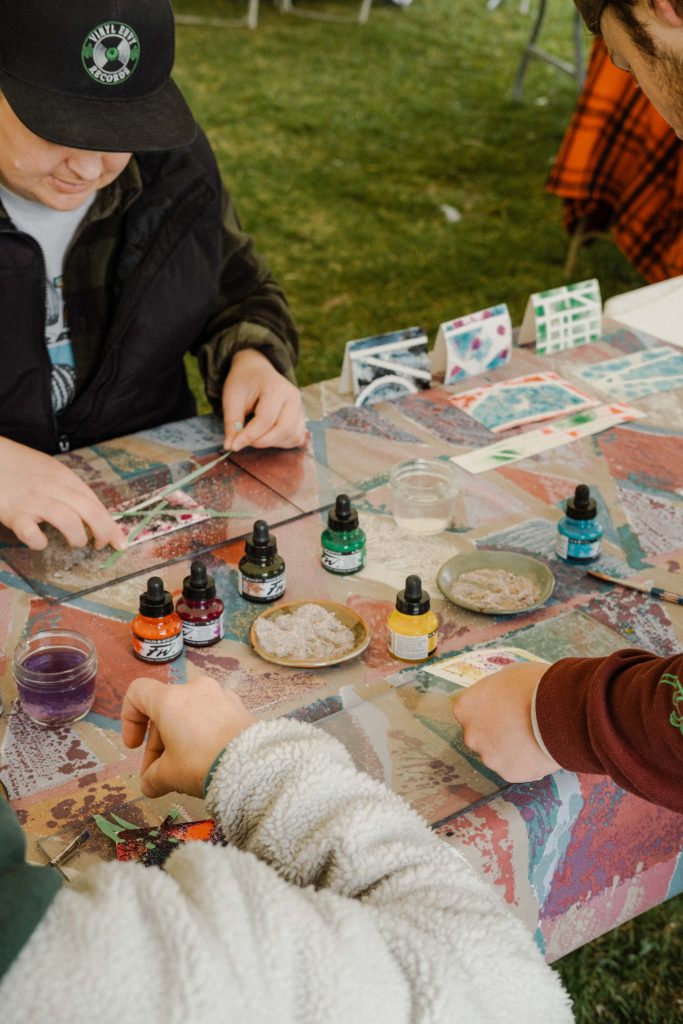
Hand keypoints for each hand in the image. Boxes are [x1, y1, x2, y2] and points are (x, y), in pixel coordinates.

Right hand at [0, 437, 126, 551]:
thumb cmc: (19, 467)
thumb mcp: (48, 471)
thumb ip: (68, 489)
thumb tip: (92, 515)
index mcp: (64, 476)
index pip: (95, 502)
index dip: (110, 524)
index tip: (118, 541)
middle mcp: (52, 487)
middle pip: (89, 511)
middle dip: (103, 532)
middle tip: (101, 545)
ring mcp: (33, 500)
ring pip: (68, 521)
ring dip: (78, 537)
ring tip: (75, 543)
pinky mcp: (14, 513)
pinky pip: (32, 533)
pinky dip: (40, 542)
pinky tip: (41, 542)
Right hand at [121, 675, 255, 797]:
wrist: (251, 766)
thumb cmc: (201, 764)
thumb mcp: (168, 776)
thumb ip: (152, 778)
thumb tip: (149, 785)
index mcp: (171, 699)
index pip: (138, 693)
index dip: (129, 719)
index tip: (134, 747)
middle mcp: (195, 689)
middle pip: (164, 709)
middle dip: (157, 742)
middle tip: (158, 773)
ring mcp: (220, 694)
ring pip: (189, 713)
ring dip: (180, 738)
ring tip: (184, 769)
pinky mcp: (238, 706)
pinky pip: (211, 715)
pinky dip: (202, 733)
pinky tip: (207, 758)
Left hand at [221, 348, 305, 451]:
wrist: (257, 371)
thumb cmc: (244, 383)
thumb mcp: (232, 398)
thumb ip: (232, 423)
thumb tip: (230, 446)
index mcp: (276, 387)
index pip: (265, 419)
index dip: (249, 436)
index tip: (234, 445)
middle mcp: (294, 398)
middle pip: (283, 429)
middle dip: (262, 441)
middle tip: (244, 441)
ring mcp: (300, 408)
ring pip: (292, 436)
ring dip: (272, 443)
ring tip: (255, 436)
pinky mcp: (301, 418)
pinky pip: (296, 438)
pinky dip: (282, 443)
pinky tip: (268, 436)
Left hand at [452, 663, 560, 782]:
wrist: (561, 712)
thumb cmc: (534, 685)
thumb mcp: (507, 676)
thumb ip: (494, 691)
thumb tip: (498, 695)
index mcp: (465, 708)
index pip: (468, 710)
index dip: (487, 708)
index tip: (502, 707)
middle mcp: (471, 735)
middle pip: (480, 735)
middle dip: (495, 730)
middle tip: (518, 723)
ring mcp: (489, 757)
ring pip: (496, 754)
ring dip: (509, 748)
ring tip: (533, 736)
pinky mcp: (509, 774)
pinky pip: (514, 767)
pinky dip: (524, 761)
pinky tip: (539, 749)